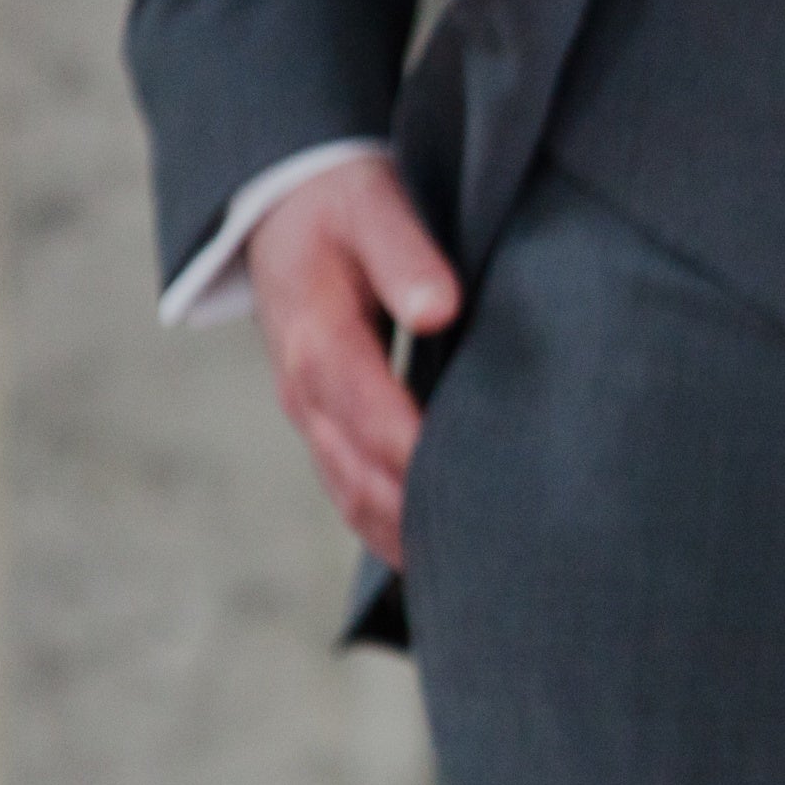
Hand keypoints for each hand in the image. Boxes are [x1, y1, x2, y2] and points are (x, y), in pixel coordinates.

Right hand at [247, 155, 458, 567]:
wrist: (286, 210)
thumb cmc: (343, 206)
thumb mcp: (373, 207)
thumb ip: (406, 256)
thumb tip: (440, 309)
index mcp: (319, 341)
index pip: (374, 417)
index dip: (424, 459)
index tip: (486, 490)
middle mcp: (306, 392)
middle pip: (361, 475)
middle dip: (421, 518)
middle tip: (498, 556)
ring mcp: (312, 415)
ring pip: (353, 494)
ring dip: (405, 537)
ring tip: (475, 578)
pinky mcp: (327, 424)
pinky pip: (351, 489)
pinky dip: (389, 528)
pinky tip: (437, 560)